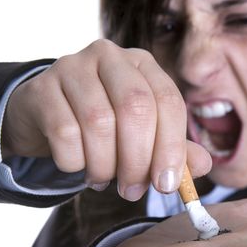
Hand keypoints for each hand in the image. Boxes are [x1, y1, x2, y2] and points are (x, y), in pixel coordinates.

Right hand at [1, 39, 210, 199]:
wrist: (47, 115)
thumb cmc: (105, 126)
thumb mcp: (144, 134)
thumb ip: (174, 149)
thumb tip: (203, 166)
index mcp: (143, 64)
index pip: (168, 101)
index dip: (172, 147)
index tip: (168, 184)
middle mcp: (111, 56)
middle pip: (136, 108)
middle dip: (138, 160)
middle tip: (133, 191)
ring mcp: (73, 66)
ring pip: (98, 122)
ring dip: (105, 165)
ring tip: (104, 180)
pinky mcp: (42, 87)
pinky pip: (65, 132)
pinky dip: (75, 162)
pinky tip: (79, 168)